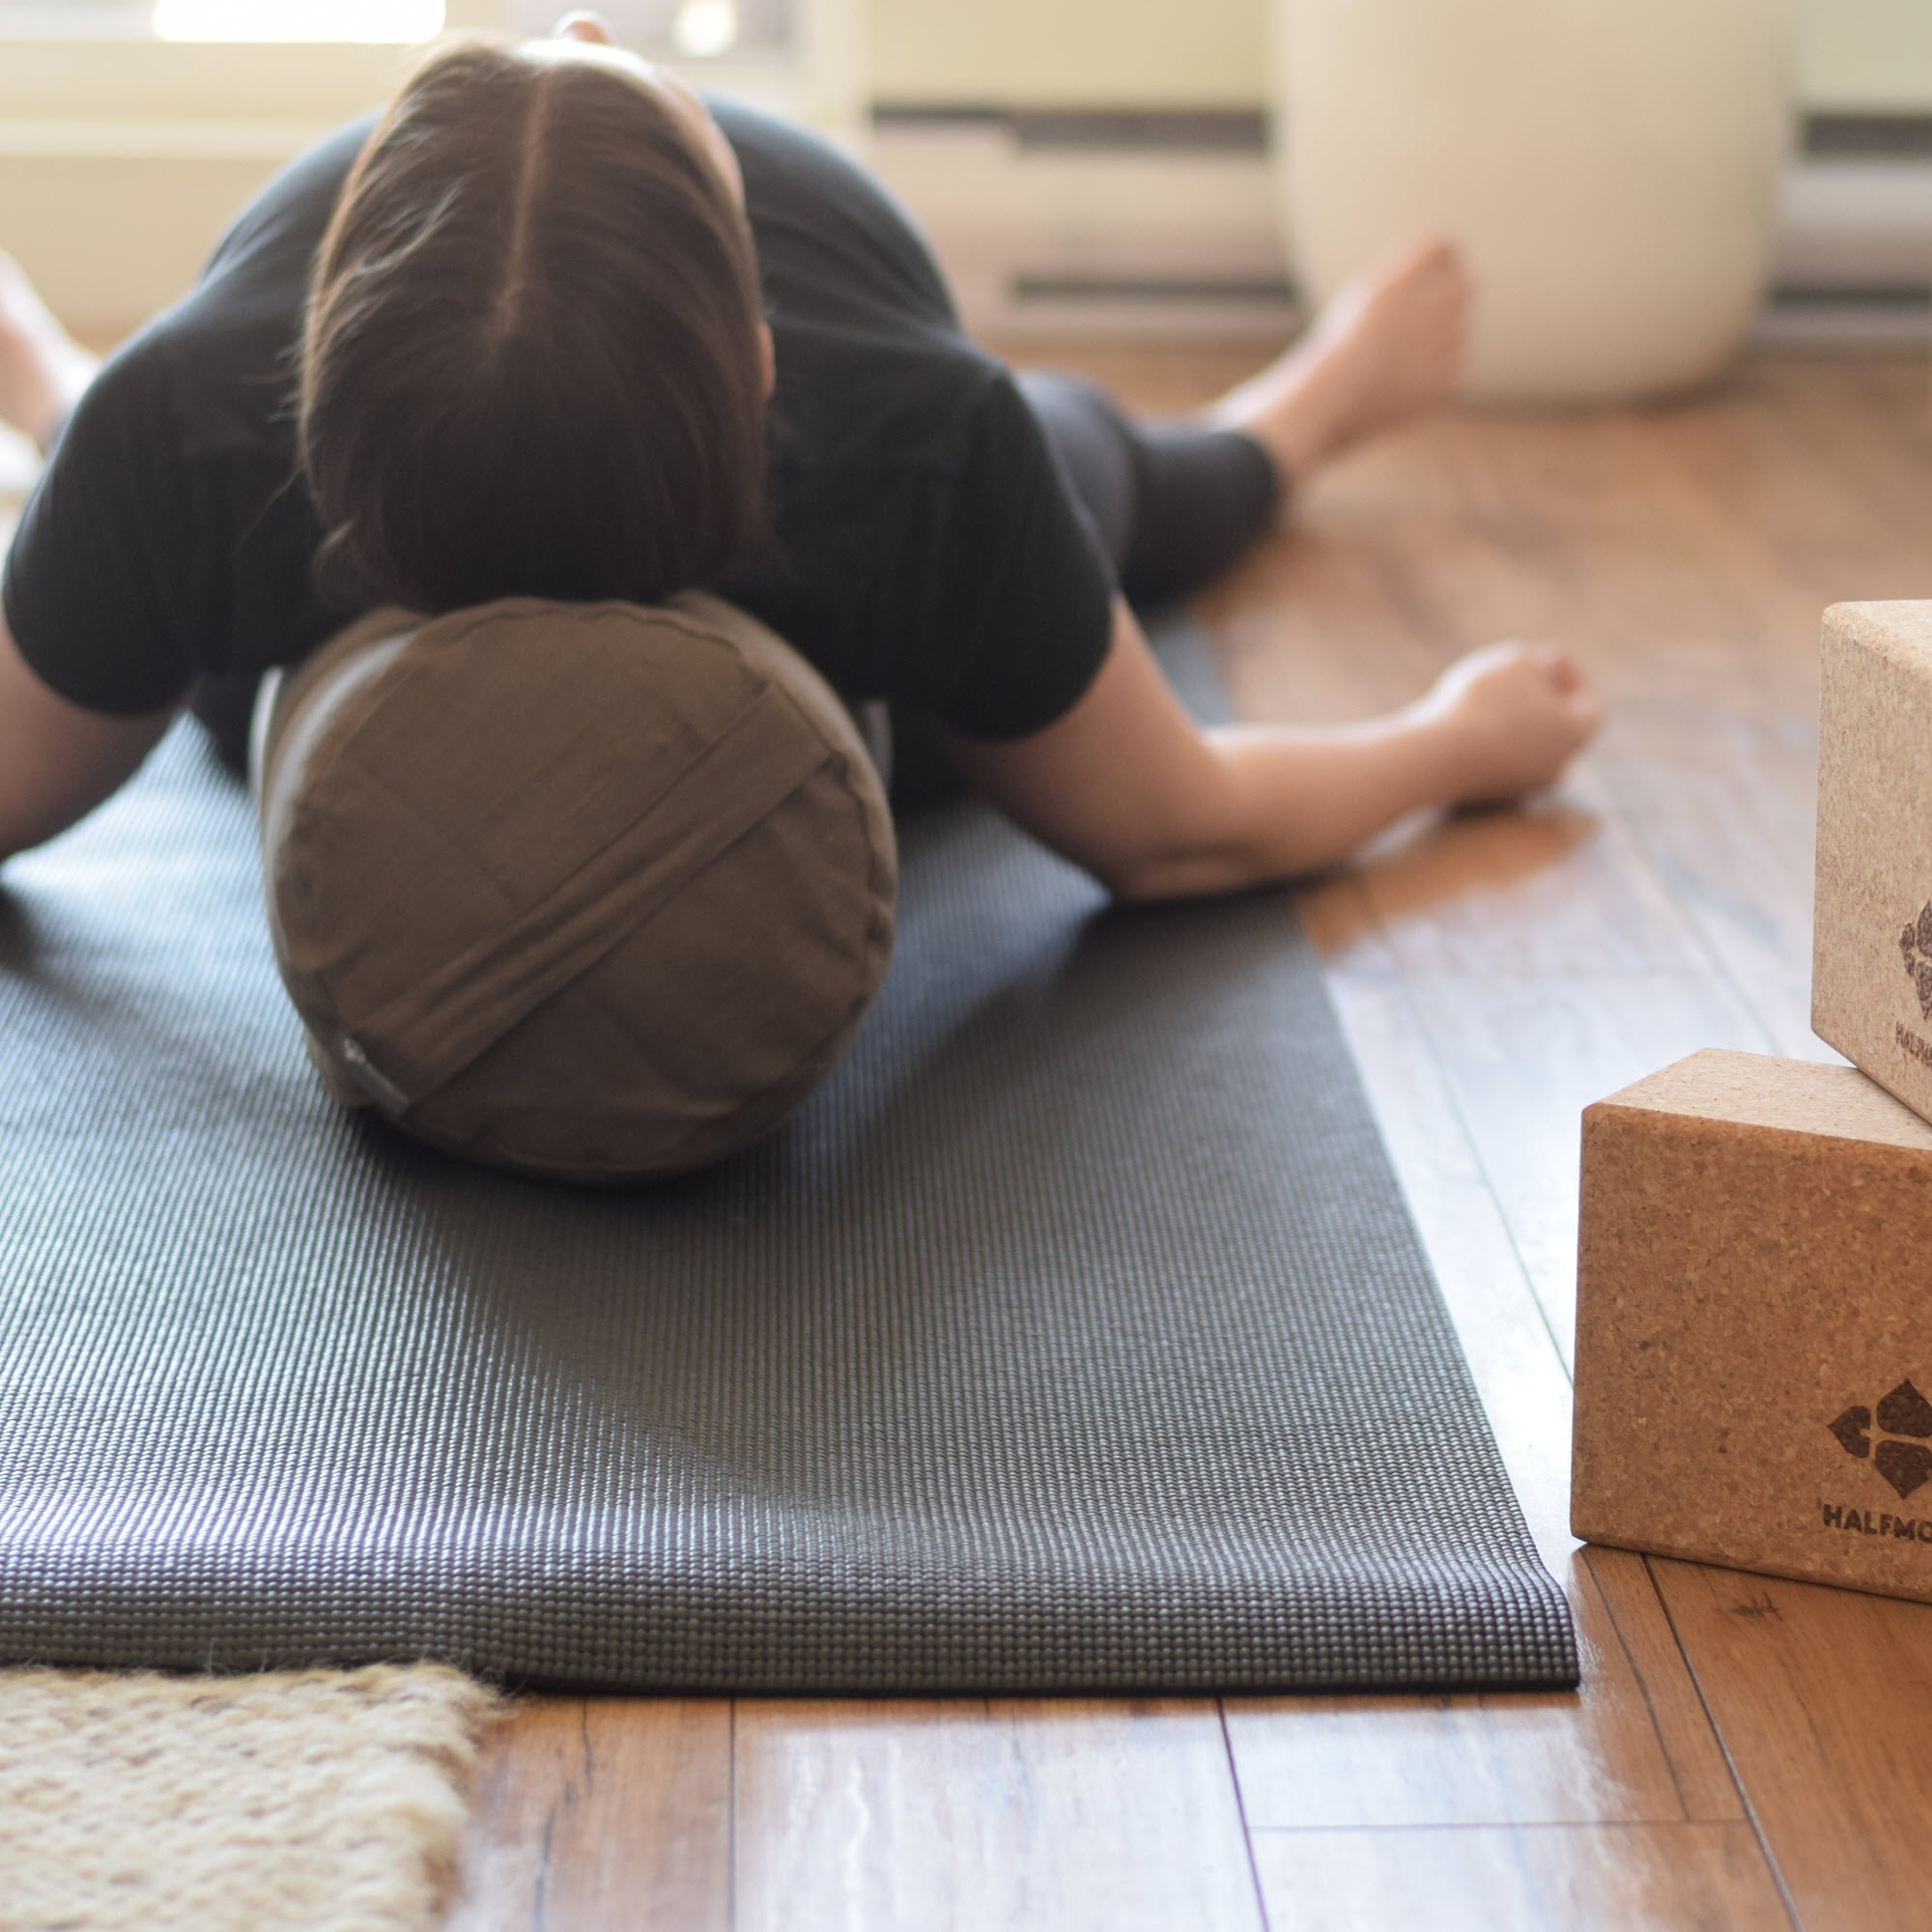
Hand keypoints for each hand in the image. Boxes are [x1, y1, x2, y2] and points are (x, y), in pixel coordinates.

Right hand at [1418, 642, 1602, 805]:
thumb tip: (1543, 676)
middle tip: (1515, 677)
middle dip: (1539, 700)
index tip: (1544, 658)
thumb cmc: (1484, 703)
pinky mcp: (1487, 796)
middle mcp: (1557, 768)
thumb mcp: (1517, 662)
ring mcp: (1522, 787)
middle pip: (1557, 729)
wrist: (1434, 756)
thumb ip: (1539, 664)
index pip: (1587, 704)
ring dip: (1511, 722)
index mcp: (1577, 735)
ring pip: (1525, 747)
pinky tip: (1463, 721)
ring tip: (1486, 697)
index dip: (1569, 676)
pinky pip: (1496, 762)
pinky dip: (1488, 741)